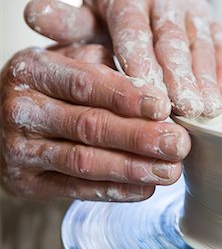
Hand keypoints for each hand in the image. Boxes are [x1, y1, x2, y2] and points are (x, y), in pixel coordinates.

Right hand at [1, 44, 189, 200]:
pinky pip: (77, 190)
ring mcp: (20, 150)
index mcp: (33, 71)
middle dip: (140, 137)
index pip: (86, 84)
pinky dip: (116, 191)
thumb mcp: (75, 57)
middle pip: (89, 126)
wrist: (11, 117)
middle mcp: (22, 110)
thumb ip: (108, 63)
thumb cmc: (56, 83)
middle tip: (178, 144)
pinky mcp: (27, 183)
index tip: (164, 107)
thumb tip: (156, 86)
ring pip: (85, 162)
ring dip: (133, 168)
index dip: (127, 98)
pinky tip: (146, 188)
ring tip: (170, 171)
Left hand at [24, 0, 221, 118]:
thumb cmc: (118, 15)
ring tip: (207, 109)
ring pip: (202, 45)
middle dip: (179, 75)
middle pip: (172, 40)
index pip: (133, 29)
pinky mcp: (215, 24)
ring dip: (206, 78)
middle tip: (184, 108)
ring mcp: (193, 12)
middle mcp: (164, 0)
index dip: (141, 61)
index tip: (148, 93)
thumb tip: (34, 16)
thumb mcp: (90, 16)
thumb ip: (69, 23)